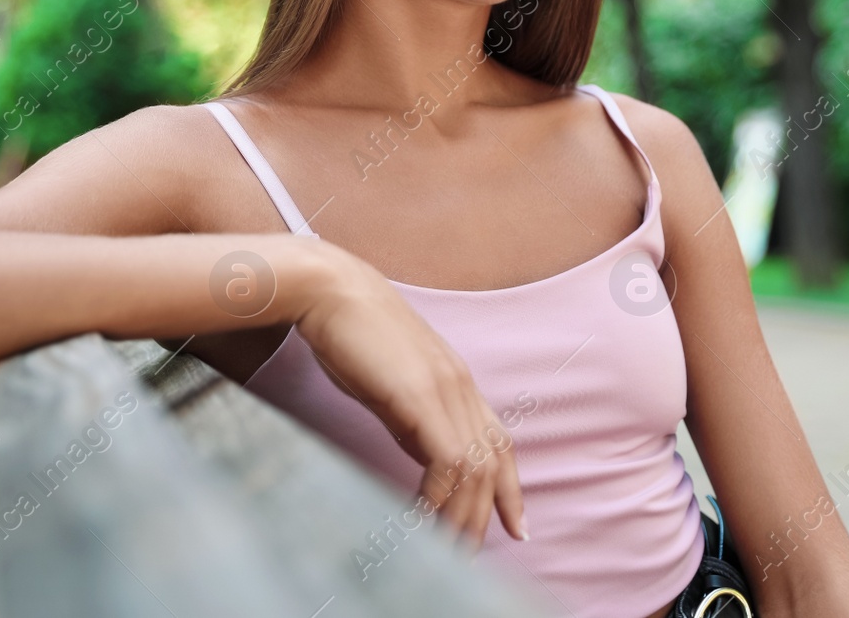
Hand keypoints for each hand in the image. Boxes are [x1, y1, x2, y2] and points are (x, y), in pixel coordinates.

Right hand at [293, 241, 528, 550]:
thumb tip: (423, 453)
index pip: (500, 442)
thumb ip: (412, 415)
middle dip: (484, 517)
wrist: (330, 290)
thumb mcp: (389, 383)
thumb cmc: (349, 333)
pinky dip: (437, 498)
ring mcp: (445, 389)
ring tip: (447, 553)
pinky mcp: (421, 396)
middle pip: (491, 464)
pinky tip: (419, 521)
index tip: (518, 528)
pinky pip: (446, 462)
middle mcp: (461, 386)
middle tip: (470, 557)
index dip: (512, 489)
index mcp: (457, 381)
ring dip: (461, 517)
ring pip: (474, 469)